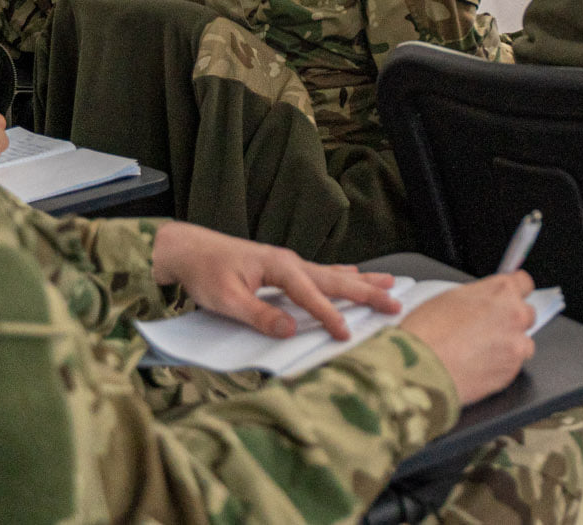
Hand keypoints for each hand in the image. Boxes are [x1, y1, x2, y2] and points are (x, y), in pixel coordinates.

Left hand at [150, 222, 398, 340]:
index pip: (311, 295)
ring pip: (334, 272)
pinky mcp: (283, 267)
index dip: (329, 315)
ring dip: (362, 280)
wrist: (186, 249)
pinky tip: (353, 272)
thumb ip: (259, 314)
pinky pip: (322, 271)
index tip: (346, 333)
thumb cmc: (204, 272)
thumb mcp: (226, 299)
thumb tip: (289, 329)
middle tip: (395, 303)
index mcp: (279, 267)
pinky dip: (343, 273)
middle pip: (336, 278)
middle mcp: (289, 261)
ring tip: (390, 283)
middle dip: (367, 292)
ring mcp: (288, 262)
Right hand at [399, 272, 536, 403]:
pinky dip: (500, 367)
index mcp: (501, 291)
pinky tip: (477, 367)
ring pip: (523, 342)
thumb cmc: (427, 333)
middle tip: (487, 329)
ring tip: (480, 352)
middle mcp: (515, 315)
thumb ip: (478, 296)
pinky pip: (513, 366)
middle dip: (511, 320)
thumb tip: (484, 300)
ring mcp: (516, 345)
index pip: (524, 282)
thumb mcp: (450, 297)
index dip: (515, 291)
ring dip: (509, 345)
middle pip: (527, 314)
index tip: (509, 298)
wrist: (420, 370)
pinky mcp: (512, 372)